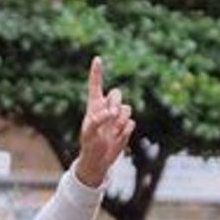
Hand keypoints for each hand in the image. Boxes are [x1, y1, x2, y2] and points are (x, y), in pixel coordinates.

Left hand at [74, 55, 134, 187]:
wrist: (98, 160)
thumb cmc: (89, 145)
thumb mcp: (88, 132)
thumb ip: (99, 119)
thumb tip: (112, 113)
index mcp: (94, 105)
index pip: (95, 85)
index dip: (97, 72)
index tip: (97, 59)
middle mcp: (107, 107)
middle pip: (117, 93)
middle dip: (115, 102)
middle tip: (110, 116)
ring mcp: (117, 117)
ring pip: (127, 108)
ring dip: (120, 120)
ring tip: (112, 132)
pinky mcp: (125, 127)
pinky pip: (131, 123)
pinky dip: (124, 131)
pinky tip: (117, 138)